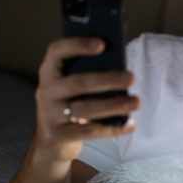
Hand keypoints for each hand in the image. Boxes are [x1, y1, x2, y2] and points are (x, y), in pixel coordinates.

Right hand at [32, 37, 137, 170]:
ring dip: (113, 105)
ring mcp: (49, 114)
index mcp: (49, 71)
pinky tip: (130, 123)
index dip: (78, 45)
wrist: (52, 139)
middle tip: (131, 78)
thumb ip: (88, 71)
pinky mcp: (57, 135)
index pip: (57, 51)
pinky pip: (88, 131)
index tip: (102, 44)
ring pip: (84, 109)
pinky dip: (112, 128)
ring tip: (136, 102)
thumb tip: (119, 61)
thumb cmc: (71, 102)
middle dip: (107, 80)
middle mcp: (46, 91)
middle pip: (78, 83)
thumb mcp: (72, 84)